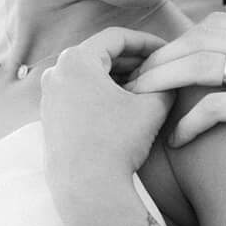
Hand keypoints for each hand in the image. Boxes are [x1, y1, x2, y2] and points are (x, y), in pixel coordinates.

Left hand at [39, 27, 170, 223]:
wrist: (87, 187)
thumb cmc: (117, 143)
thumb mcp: (152, 106)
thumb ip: (166, 81)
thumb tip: (177, 74)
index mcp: (76, 60)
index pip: (117, 37)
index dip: (147, 41)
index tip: (168, 50)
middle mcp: (55, 72)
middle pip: (100, 54)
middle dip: (132, 60)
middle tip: (160, 67)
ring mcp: (48, 95)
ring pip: (89, 74)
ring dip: (118, 77)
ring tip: (146, 87)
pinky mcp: (49, 116)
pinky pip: (79, 93)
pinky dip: (102, 93)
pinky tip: (125, 105)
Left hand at [128, 11, 225, 225]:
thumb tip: (219, 52)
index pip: (218, 22)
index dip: (180, 41)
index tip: (155, 64)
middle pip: (204, 38)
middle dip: (162, 58)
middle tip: (134, 82)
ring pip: (203, 64)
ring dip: (163, 83)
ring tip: (140, 103)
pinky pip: (215, 106)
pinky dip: (189, 121)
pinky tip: (176, 139)